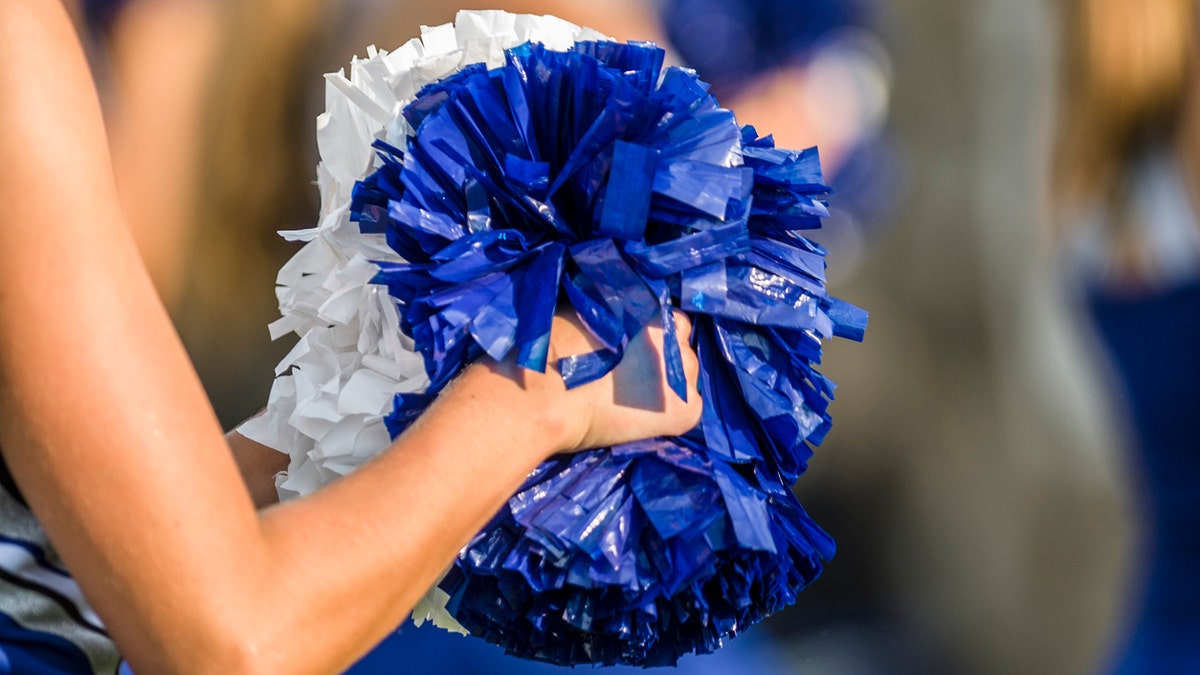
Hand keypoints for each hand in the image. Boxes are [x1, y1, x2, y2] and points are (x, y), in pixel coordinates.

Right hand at [542, 306, 703, 451]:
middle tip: (633, 373)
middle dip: (662, 358)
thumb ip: (616, 313)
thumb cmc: (561, 356)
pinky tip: (648, 416)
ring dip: (669, 382)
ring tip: (638, 397)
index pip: (672, 320)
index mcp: (657, 317)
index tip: (636, 347)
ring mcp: (687, 378)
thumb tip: (620, 313)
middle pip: (680, 349)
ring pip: (685, 376)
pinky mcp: (689, 410)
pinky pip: (689, 405)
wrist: (555, 403)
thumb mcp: (589, 316)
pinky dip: (674, 411)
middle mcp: (680, 344)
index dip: (654, 334)